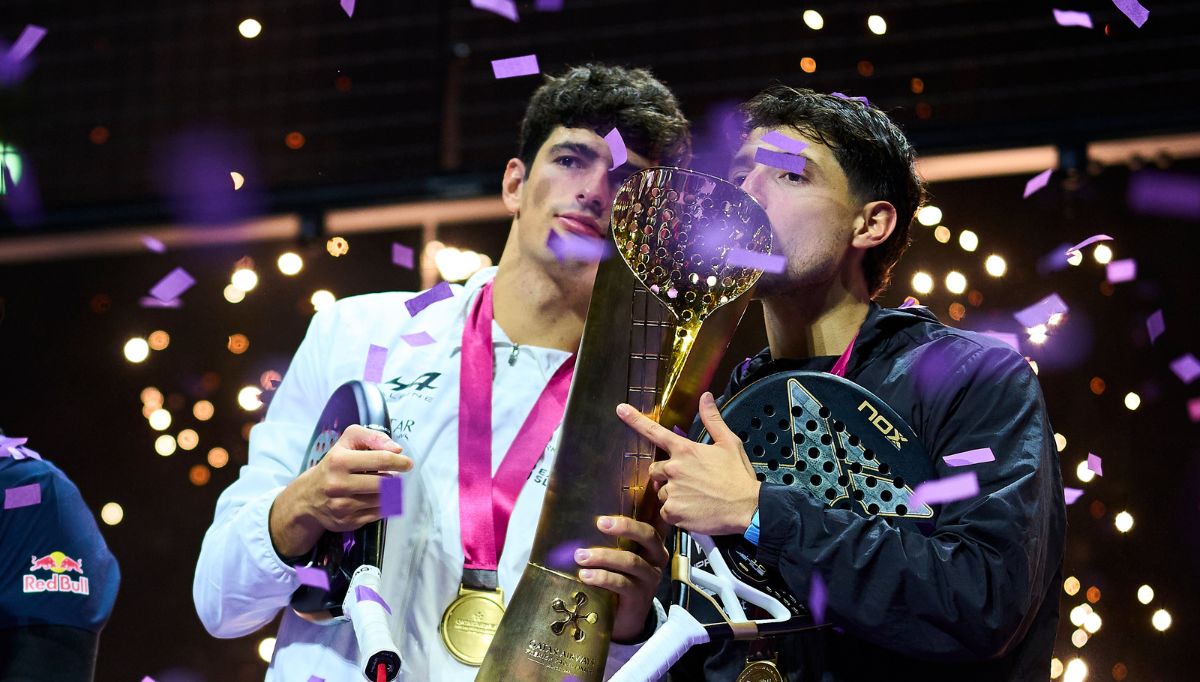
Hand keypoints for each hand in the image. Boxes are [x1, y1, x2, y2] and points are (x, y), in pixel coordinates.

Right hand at [269, 425, 411, 557]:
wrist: (307, 498)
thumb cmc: (334, 465)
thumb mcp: (347, 442)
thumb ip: (372, 437)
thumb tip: (397, 449)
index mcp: (339, 461)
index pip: (381, 460)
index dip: (399, 461)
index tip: (407, 463)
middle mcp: (339, 485)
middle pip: (385, 483)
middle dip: (394, 479)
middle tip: (393, 476)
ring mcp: (343, 506)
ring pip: (383, 499)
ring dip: (389, 492)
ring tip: (381, 486)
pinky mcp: (347, 522)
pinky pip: (378, 513)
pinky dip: (383, 505)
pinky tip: (375, 498)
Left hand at [575, 515, 667, 641]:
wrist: (624, 618)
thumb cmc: (618, 578)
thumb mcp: (618, 556)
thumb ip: (611, 539)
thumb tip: (579, 517)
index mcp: (652, 542)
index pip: (656, 519)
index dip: (657, 503)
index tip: (651, 484)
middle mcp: (656, 557)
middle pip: (647, 535)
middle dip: (624, 526)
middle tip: (600, 522)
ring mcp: (650, 577)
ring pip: (631, 561)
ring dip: (603, 556)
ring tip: (580, 556)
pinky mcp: (640, 597)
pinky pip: (621, 583)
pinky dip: (602, 577)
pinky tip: (585, 575)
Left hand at [616, 392, 759, 535]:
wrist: (748, 507)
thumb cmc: (739, 477)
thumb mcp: (729, 443)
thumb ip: (712, 420)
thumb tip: (706, 398)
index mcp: (686, 450)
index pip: (655, 432)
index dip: (635, 420)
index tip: (621, 410)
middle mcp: (675, 468)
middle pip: (656, 470)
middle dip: (666, 475)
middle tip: (689, 482)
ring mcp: (672, 490)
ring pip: (661, 492)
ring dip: (673, 495)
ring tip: (696, 498)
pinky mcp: (673, 511)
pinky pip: (665, 511)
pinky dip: (676, 513)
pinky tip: (693, 510)